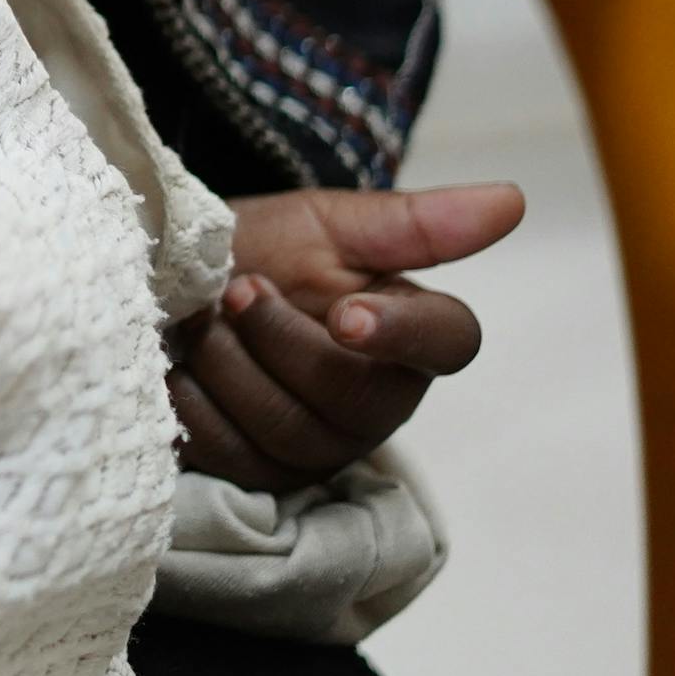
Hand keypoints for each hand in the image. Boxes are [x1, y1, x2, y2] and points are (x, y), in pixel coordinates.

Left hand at [170, 183, 526, 491]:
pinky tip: (180, 368)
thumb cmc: (252, 249)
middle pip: (356, 399)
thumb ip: (413, 223)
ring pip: (290, 431)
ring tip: (202, 321)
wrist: (161, 282)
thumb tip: (513, 199)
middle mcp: (377, 399)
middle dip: (278, 337)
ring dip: (227, 362)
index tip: (344, 314)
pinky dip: (193, 402)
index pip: (447, 343)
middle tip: (236, 289)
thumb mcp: (321, 224)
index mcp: (406, 331)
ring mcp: (321, 444)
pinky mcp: (263, 476)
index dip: (401, 332)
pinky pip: (234, 455)